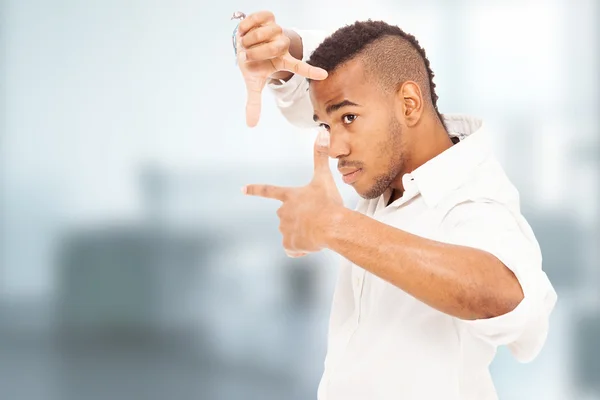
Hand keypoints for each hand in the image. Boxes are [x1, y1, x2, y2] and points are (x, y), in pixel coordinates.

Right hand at [235, 11, 327, 126]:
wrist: (243, 43)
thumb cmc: (251, 64)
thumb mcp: (253, 83)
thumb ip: (254, 103)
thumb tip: (250, 125)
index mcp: (283, 61)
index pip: (300, 67)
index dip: (311, 70)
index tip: (324, 75)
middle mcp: (284, 45)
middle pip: (277, 46)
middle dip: (259, 51)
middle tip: (251, 53)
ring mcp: (278, 30)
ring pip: (267, 32)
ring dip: (250, 39)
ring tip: (248, 42)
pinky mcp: (269, 16)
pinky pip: (259, 18)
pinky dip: (248, 25)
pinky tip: (246, 30)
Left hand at [243, 130, 342, 255]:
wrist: (332, 227)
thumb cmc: (328, 203)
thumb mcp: (324, 178)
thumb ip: (321, 156)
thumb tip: (322, 132)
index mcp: (289, 196)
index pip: (268, 190)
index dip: (255, 189)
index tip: (242, 189)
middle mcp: (283, 212)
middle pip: (286, 215)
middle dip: (299, 218)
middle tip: (317, 217)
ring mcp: (284, 229)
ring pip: (291, 233)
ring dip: (303, 234)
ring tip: (318, 230)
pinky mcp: (289, 244)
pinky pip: (293, 249)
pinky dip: (301, 248)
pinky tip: (312, 243)